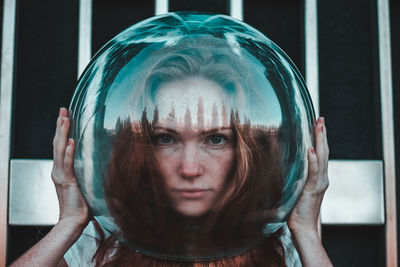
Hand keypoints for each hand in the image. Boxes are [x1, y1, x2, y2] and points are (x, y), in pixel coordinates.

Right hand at [52, 107, 88, 227]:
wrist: (74, 220)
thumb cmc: (81, 204)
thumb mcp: (84, 183)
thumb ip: (87, 172)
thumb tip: (100, 161)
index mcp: (62, 170)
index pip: (61, 145)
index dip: (62, 130)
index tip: (65, 116)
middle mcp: (58, 170)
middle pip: (58, 143)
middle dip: (60, 125)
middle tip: (63, 109)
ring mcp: (60, 175)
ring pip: (60, 149)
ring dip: (63, 133)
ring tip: (65, 118)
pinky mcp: (67, 181)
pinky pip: (67, 164)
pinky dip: (69, 152)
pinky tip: (71, 141)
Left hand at [288, 117, 328, 234]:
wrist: (303, 227)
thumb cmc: (298, 210)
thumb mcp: (298, 189)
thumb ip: (297, 177)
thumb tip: (291, 168)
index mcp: (318, 178)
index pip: (321, 154)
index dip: (320, 139)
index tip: (318, 124)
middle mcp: (322, 178)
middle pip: (324, 152)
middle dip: (322, 134)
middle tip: (321, 118)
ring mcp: (319, 183)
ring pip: (321, 158)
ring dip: (320, 141)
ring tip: (318, 126)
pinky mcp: (312, 189)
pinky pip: (313, 172)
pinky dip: (313, 160)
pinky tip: (312, 150)